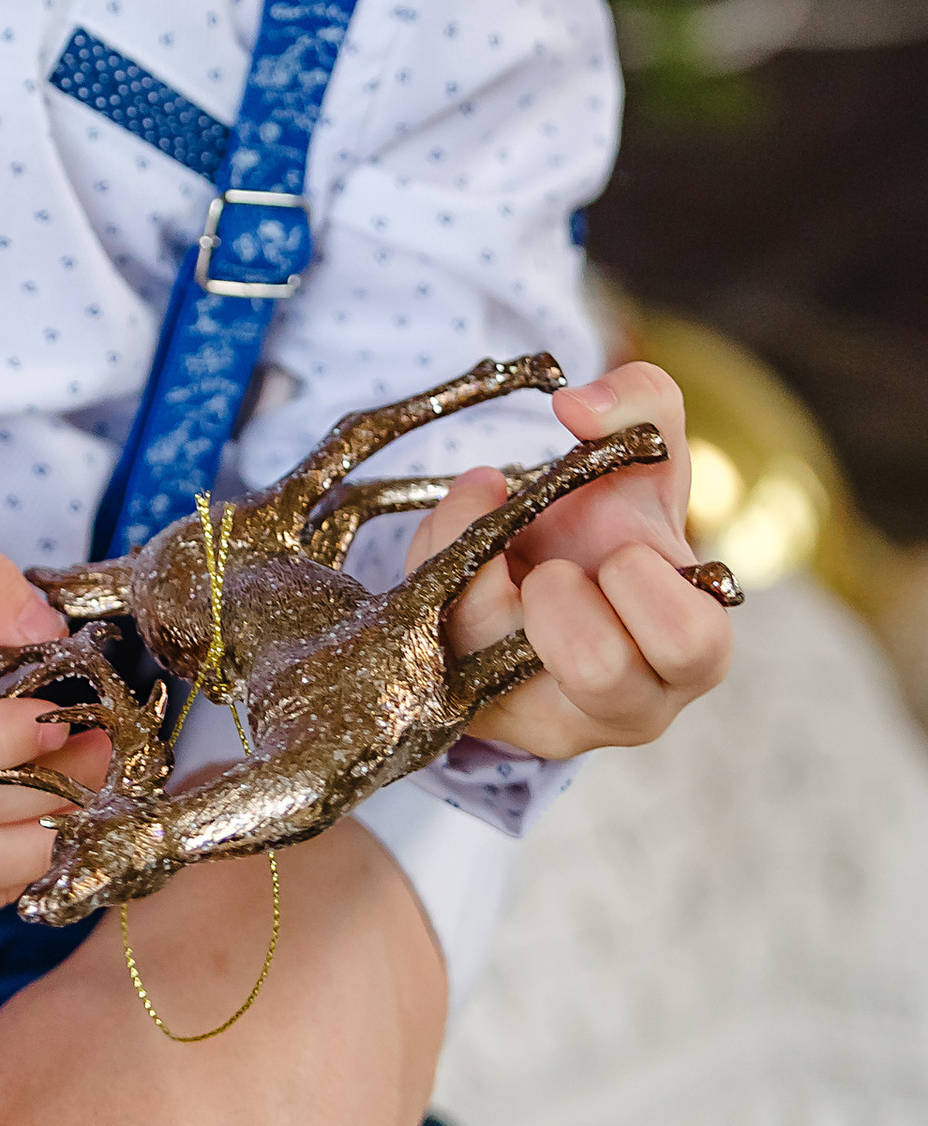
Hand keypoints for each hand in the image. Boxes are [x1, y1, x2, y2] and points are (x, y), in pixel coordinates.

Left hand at [421, 357, 732, 761]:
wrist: (541, 562)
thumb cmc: (610, 521)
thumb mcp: (643, 456)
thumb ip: (640, 402)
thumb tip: (578, 406)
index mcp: (690, 647)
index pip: (690, 640)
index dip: (643, 584)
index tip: (619, 549)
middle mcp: (631, 703)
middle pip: (600, 671)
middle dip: (560, 595)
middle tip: (551, 569)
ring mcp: (553, 722)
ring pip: (498, 666)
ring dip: (481, 580)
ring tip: (497, 542)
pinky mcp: (484, 719)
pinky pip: (437, 655)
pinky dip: (434, 579)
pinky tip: (460, 555)